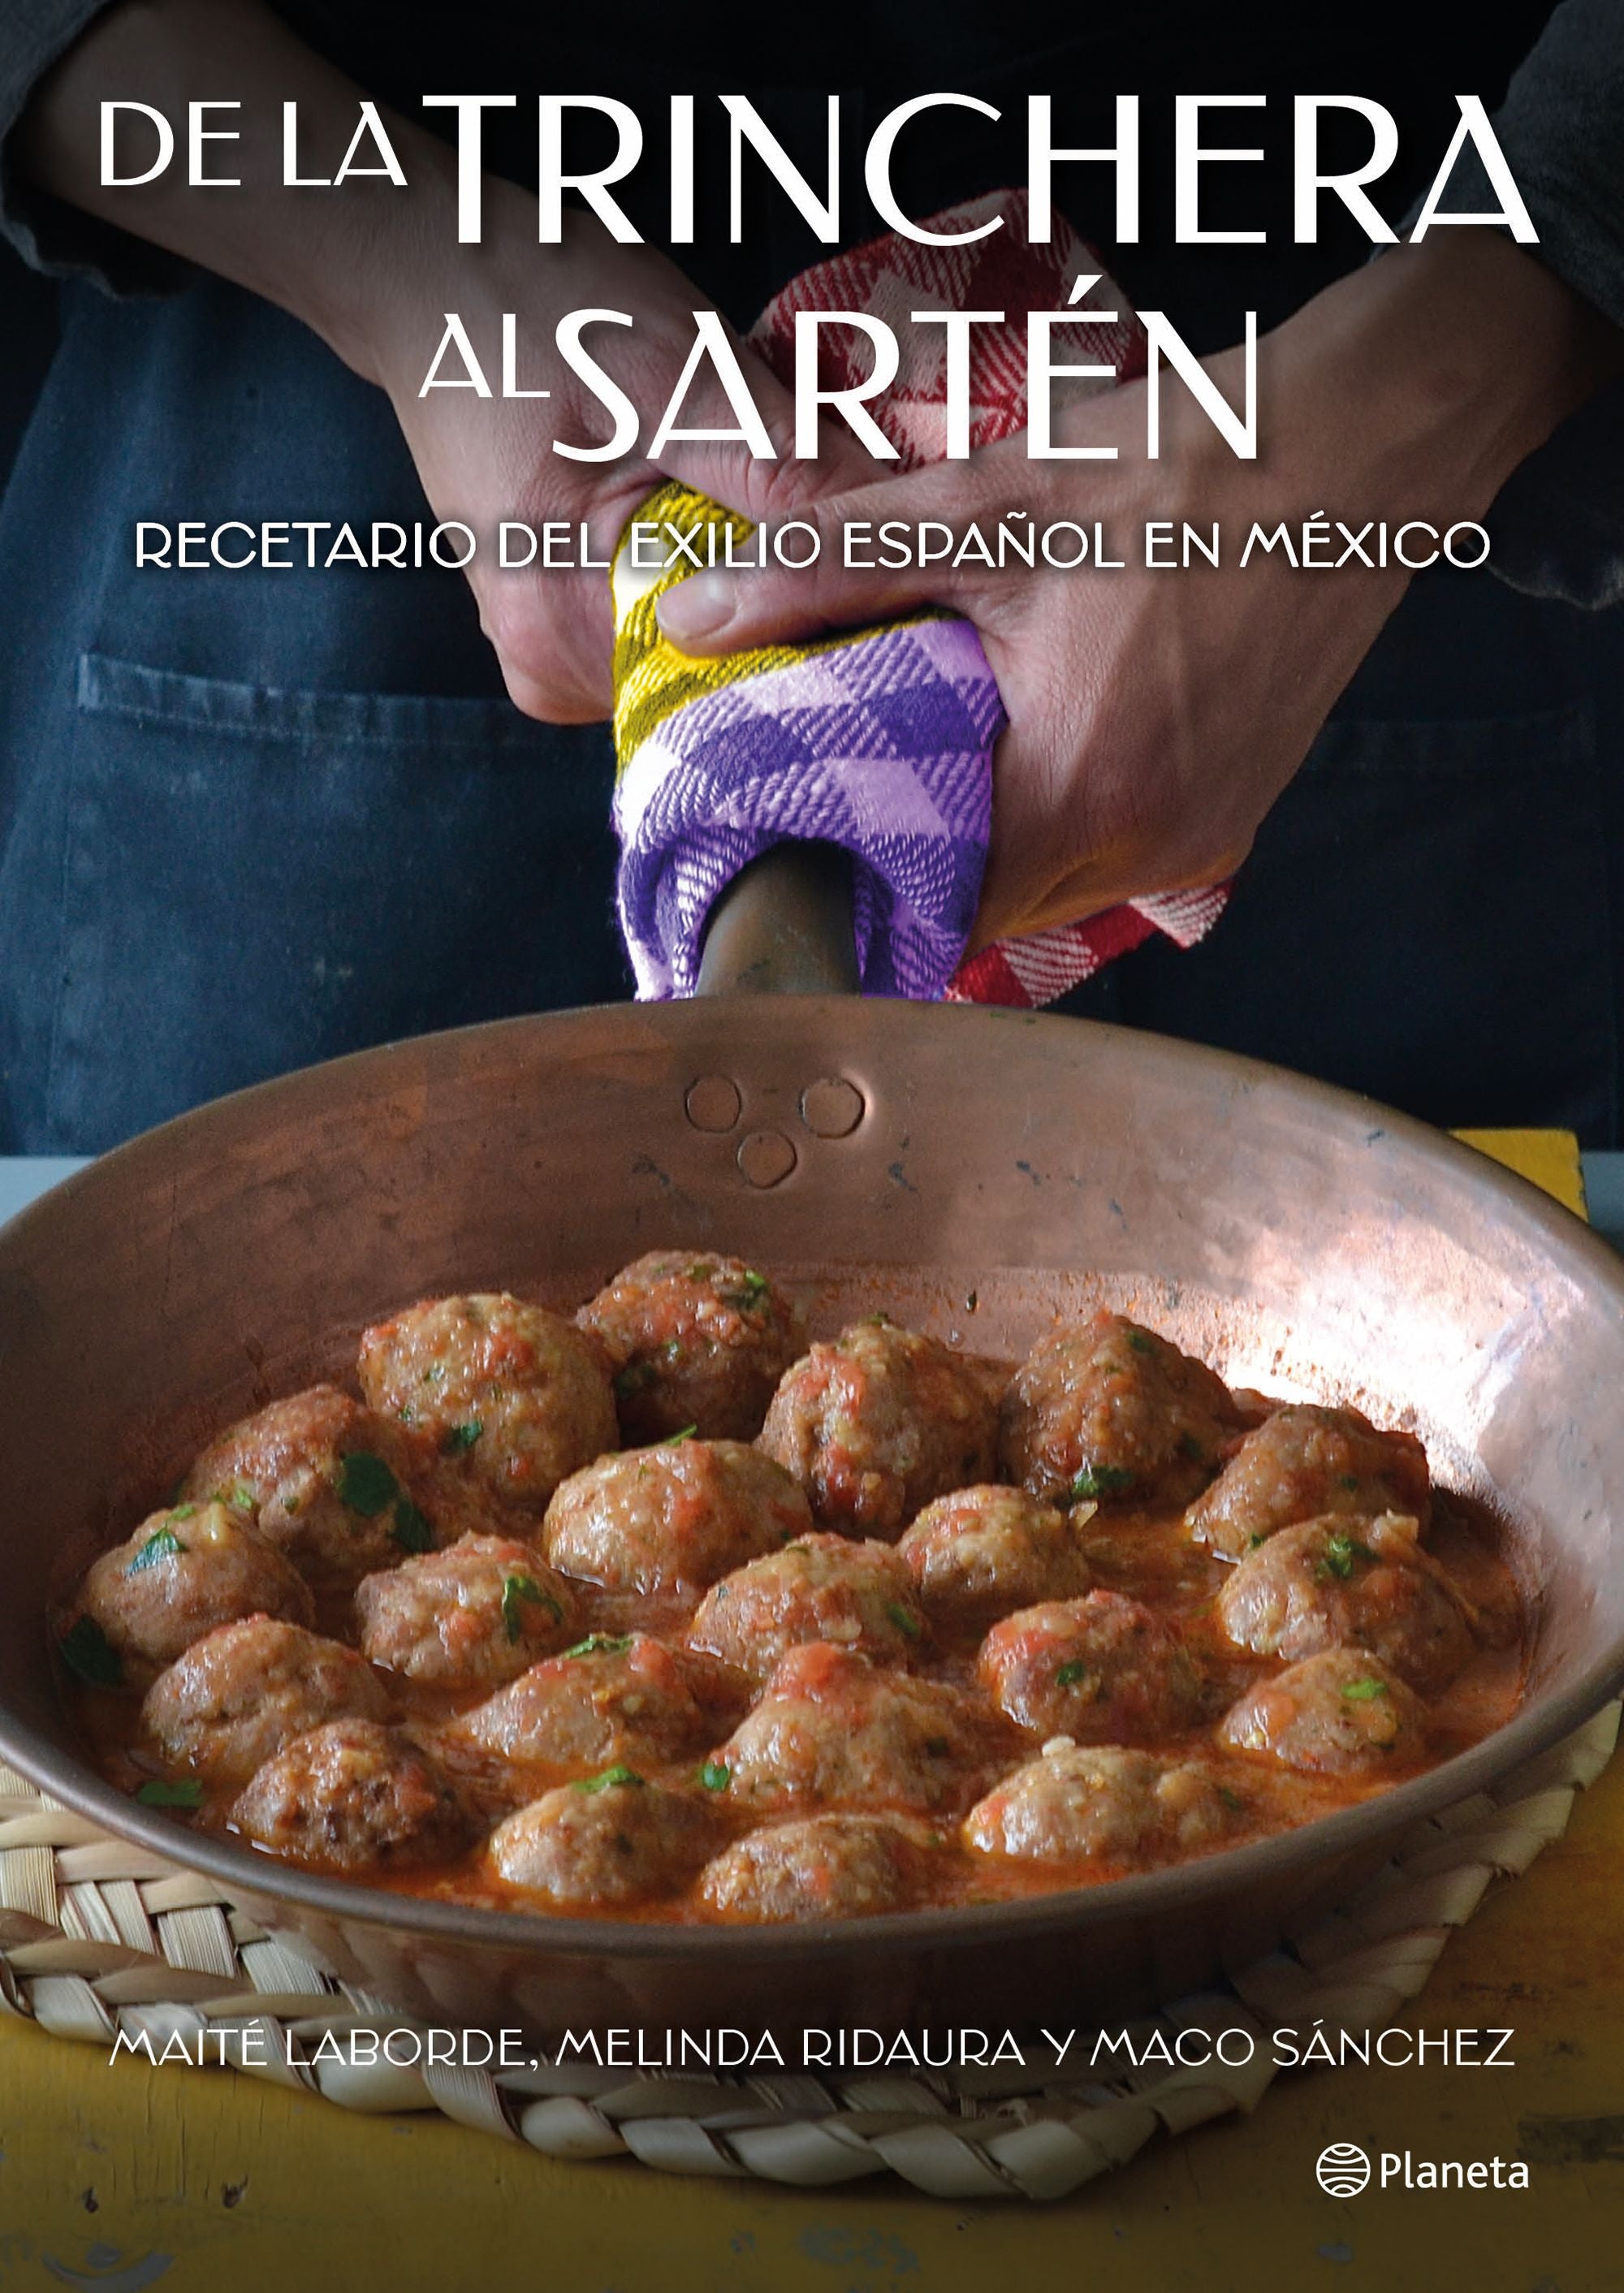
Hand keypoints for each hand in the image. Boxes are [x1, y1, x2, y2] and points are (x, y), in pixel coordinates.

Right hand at [18, 0, 870, 724]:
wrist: (429, 271)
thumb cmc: (536, 306)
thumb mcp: (675, 372)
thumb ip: (778, 469)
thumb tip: (892, 536)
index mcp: (561, 635)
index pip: (736, 683)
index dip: (827, 627)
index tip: (884, 566)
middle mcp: (551, 670)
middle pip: (726, 679)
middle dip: (799, 604)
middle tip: (842, 508)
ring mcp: (557, 652)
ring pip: (712, 651)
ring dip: (766, 583)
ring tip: (781, 494)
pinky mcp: (571, 622)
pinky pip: (678, 623)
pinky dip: (724, 569)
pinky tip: (736, 507)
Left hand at [657, 234, 1619, 947]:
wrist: (1364, 446)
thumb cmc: (1182, 471)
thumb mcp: (979, 509)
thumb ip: (823, 572)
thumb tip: (694, 619)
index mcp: (1079, 788)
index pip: (929, 910)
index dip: (852, 886)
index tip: (791, 853)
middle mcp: (1147, 843)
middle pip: (983, 910)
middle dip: (908, 864)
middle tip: (838, 799)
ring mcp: (1198, 840)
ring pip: (1045, 887)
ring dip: (981, 842)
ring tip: (924, 765)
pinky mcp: (1229, 816)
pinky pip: (1108, 854)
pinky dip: (1050, 819)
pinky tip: (1022, 745)